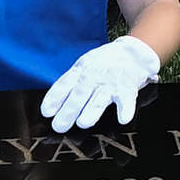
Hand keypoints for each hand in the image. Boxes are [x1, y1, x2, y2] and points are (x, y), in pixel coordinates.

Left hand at [40, 35, 160, 132]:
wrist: (132, 52)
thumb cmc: (103, 63)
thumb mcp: (83, 65)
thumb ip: (69, 82)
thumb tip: (50, 105)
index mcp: (80, 71)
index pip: (64, 85)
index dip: (54, 98)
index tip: (46, 112)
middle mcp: (94, 77)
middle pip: (79, 95)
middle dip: (69, 110)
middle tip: (59, 126)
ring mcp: (110, 83)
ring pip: (100, 99)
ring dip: (92, 111)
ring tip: (83, 123)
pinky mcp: (127, 89)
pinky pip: (126, 100)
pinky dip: (126, 110)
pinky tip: (122, 119)